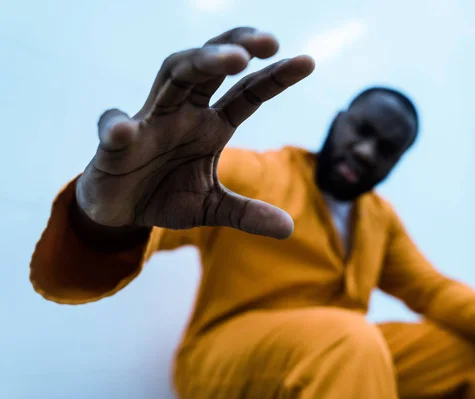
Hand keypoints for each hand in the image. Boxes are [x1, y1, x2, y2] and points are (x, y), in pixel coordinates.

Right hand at [76, 27, 313, 238]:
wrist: (122, 212)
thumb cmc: (168, 195)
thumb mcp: (212, 207)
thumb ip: (246, 213)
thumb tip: (289, 228)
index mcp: (211, 125)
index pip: (246, 93)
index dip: (275, 77)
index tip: (308, 62)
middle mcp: (184, 114)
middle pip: (207, 68)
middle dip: (236, 50)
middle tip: (270, 42)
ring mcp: (150, 123)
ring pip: (173, 77)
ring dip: (199, 62)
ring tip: (232, 59)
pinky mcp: (115, 145)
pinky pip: (114, 129)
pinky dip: (118, 127)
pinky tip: (127, 130)